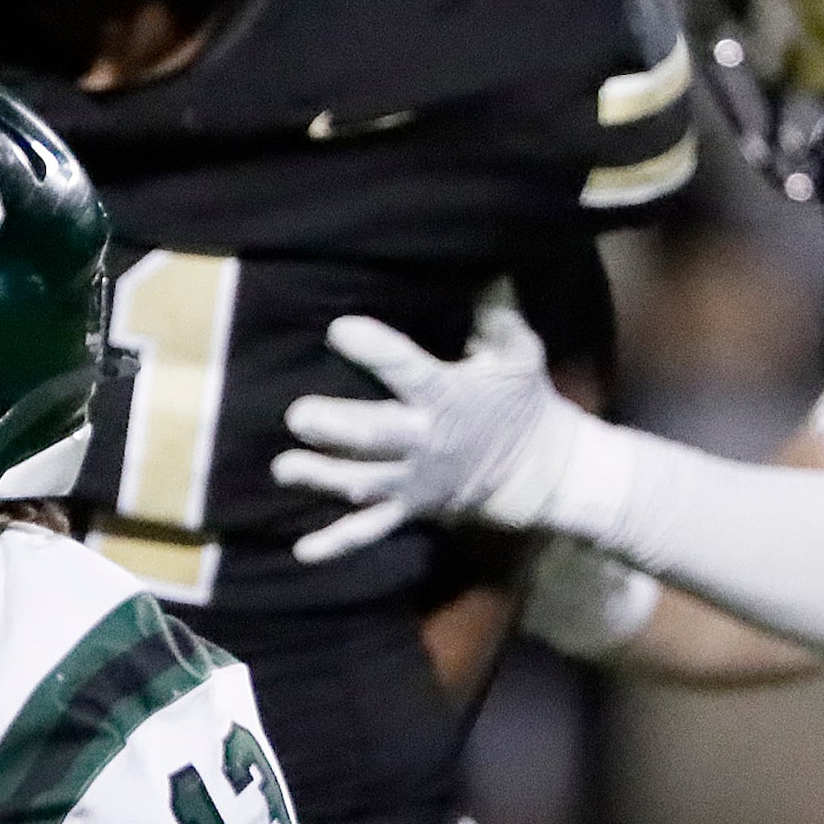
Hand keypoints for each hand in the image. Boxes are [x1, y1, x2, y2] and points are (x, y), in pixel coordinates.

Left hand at [272, 307, 594, 562]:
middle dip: (336, 427)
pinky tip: (302, 551)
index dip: (374, 349)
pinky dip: (337, 543)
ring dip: (322, 477)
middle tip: (297, 415)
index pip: (407, 369)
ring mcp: (414, 481)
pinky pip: (371, 531)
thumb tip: (485, 273)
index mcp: (447, 397)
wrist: (541, 472)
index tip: (339, 330)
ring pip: (363, 482)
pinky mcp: (409, 509)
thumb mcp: (519, 355)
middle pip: (376, 436)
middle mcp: (426, 442)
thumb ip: (498, 317)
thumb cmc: (522, 402)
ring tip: (283, 468)